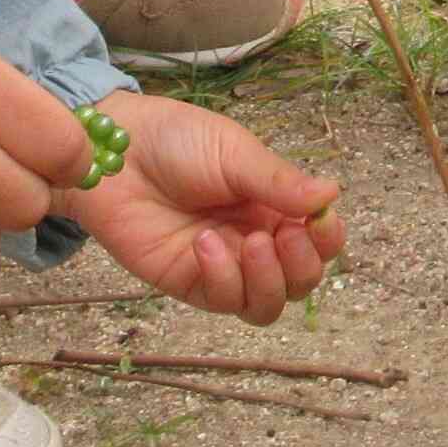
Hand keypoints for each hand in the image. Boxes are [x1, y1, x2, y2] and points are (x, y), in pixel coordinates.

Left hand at [59, 92, 347, 322]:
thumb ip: (279, 182)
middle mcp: (256, 240)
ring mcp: (224, 267)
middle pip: (300, 281)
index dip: (327, 239)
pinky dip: (225, 278)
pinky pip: (224, 301)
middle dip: (302, 265)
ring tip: (250, 243)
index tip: (319, 221)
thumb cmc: (177, 141)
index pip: (319, 239)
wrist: (114, 153)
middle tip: (281, 236)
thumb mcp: (235, 153)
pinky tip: (205, 244)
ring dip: (269, 280)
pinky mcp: (190, 283)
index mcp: (274, 205)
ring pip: (268, 304)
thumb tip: (333, 194)